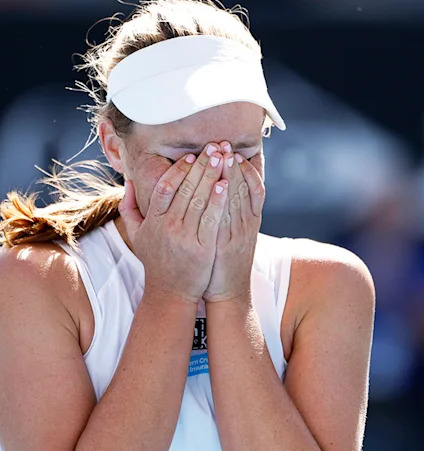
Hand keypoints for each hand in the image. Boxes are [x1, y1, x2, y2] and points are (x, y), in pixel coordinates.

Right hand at [119, 143, 228, 302]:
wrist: (170, 293)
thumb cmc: (155, 261)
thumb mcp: (137, 234)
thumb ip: (129, 208)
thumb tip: (128, 181)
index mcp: (153, 222)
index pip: (164, 188)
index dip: (178, 170)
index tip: (190, 156)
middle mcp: (167, 227)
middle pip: (185, 189)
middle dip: (201, 166)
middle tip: (214, 148)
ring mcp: (185, 238)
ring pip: (200, 200)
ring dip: (213, 176)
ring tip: (224, 158)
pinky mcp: (202, 248)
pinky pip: (212, 219)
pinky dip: (219, 200)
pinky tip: (227, 184)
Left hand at [203, 142, 265, 302]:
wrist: (226, 294)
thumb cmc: (220, 264)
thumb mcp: (228, 237)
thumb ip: (223, 215)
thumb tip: (217, 192)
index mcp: (246, 221)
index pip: (247, 187)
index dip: (240, 167)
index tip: (231, 149)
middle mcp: (245, 224)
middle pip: (242, 187)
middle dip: (232, 164)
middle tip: (224, 143)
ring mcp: (237, 234)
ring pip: (238, 198)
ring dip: (231, 174)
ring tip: (224, 154)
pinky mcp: (227, 244)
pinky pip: (230, 216)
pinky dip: (229, 199)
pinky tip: (225, 182)